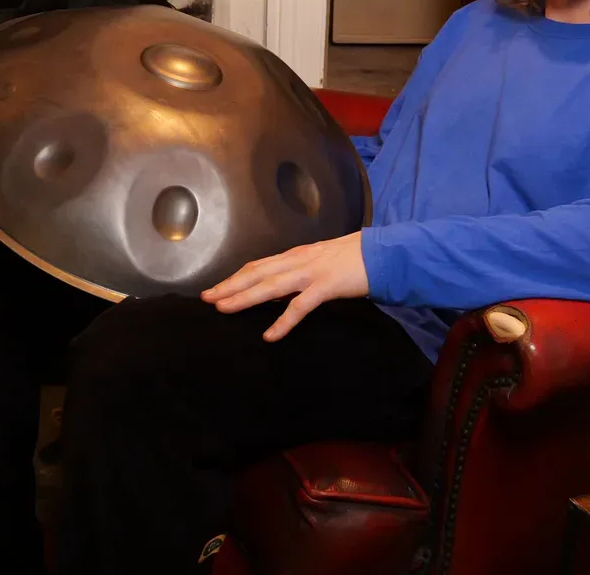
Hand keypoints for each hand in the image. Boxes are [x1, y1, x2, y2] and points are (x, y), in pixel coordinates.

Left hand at [200, 232, 369, 340]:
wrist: (383, 254)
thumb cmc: (353, 259)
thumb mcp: (319, 262)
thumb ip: (298, 274)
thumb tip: (278, 290)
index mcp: (295, 256)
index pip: (257, 266)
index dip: (235, 277)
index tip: (215, 289)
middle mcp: (297, 261)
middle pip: (256, 273)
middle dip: (229, 286)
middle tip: (207, 299)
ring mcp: (311, 273)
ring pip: (269, 286)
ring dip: (244, 298)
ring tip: (224, 309)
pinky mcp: (326, 287)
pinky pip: (300, 306)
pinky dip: (283, 321)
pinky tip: (270, 335)